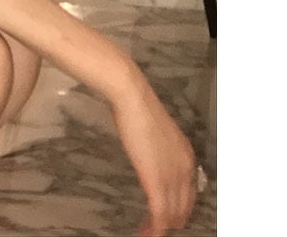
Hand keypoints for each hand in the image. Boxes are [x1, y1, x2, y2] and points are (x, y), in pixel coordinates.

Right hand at [111, 76, 198, 235]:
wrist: (133, 99)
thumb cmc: (139, 110)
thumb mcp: (156, 134)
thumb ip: (160, 151)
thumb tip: (153, 160)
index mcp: (187, 158)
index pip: (189, 194)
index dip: (178, 208)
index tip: (165, 216)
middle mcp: (186, 170)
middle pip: (183, 208)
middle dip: (171, 222)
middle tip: (154, 228)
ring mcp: (172, 176)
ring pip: (172, 214)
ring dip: (160, 228)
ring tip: (147, 233)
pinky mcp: (156, 180)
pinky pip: (159, 213)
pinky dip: (155, 227)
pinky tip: (147, 233)